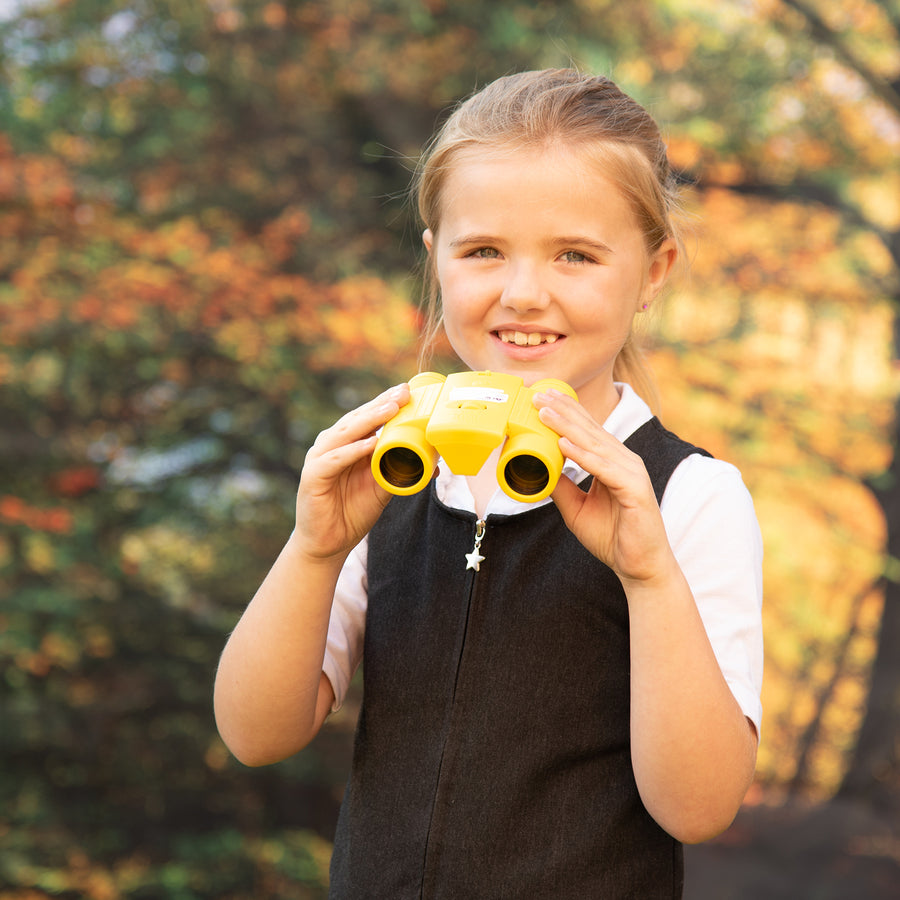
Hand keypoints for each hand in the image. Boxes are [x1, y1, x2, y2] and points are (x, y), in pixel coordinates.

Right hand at [292, 383, 409, 561]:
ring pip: (345, 434)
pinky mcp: (313, 477)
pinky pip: (334, 460)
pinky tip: (370, 443)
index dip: (385, 403)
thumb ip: (399, 471)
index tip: (407, 391)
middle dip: (381, 405)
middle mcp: (331, 446)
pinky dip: (352, 451)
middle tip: (402, 393)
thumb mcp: (382, 487)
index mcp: (347, 445)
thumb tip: (432, 464)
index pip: (367, 418)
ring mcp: (320, 460)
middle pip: (357, 420)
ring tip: (391, 410)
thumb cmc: (351, 512)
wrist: (328, 544)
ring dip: (369, 420)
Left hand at [534, 390, 676, 585]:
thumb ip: (561, 486)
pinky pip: (604, 469)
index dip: (566, 412)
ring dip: (568, 426)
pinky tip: (564, 443)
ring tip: (545, 412)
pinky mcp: (635, 489)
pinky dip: (583, 455)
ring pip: (595, 444)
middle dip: (563, 410)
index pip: (587, 431)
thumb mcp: (576, 508)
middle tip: (539, 394)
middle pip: (590, 430)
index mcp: (613, 462)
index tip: (542, 398)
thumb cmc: (613, 537)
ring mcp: (632, 473)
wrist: (638, 566)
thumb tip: (539, 468)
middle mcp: (624, 461)